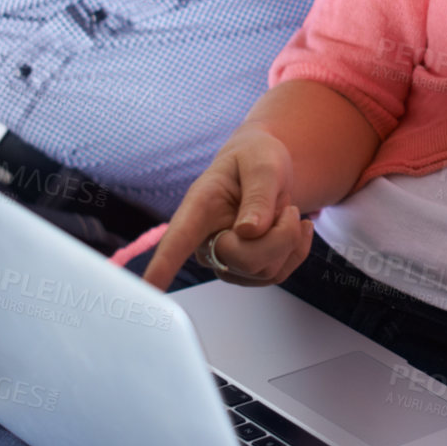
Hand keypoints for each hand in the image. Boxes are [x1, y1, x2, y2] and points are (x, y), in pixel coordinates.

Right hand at [143, 120, 314, 290]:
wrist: (264, 170)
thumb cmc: (255, 159)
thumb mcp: (262, 162)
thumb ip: (258, 193)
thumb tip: (249, 231)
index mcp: (199, 208)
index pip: (178, 240)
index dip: (162, 265)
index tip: (149, 286)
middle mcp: (206, 240)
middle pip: (242, 260)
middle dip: (278, 236)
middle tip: (286, 208)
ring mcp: (226, 260)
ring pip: (264, 271)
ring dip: (289, 239)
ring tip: (283, 211)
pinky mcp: (248, 271)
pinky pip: (279, 275)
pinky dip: (297, 250)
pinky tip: (294, 227)